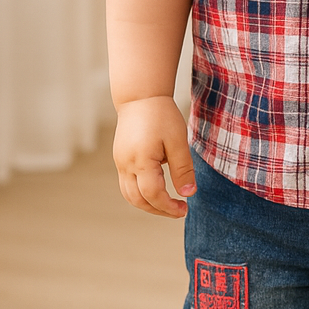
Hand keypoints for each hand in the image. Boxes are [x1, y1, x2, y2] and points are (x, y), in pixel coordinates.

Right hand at [113, 95, 195, 218]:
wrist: (140, 97)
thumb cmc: (161, 115)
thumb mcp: (178, 141)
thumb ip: (183, 169)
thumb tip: (189, 194)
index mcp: (141, 160)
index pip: (153, 195)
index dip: (169, 207)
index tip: (185, 208)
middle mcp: (125, 164)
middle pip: (137, 200)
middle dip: (158, 210)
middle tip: (178, 211)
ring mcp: (120, 162)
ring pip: (129, 195)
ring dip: (148, 204)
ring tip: (168, 203)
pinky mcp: (120, 159)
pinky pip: (127, 184)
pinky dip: (141, 193)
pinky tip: (157, 189)